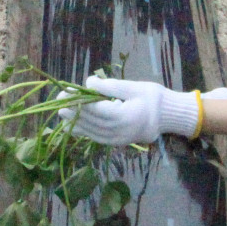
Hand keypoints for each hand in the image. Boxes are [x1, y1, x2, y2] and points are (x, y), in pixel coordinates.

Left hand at [58, 75, 201, 145]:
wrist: (167, 117)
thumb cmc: (153, 97)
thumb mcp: (134, 87)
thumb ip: (111, 86)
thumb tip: (88, 83)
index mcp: (127, 116)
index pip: (98, 110)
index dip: (80, 101)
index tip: (68, 91)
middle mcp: (121, 132)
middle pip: (92, 122)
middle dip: (74, 111)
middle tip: (58, 100)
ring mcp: (118, 140)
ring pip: (92, 132)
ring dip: (75, 122)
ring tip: (61, 112)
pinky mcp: (116, 142)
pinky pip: (96, 138)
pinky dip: (83, 131)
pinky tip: (71, 125)